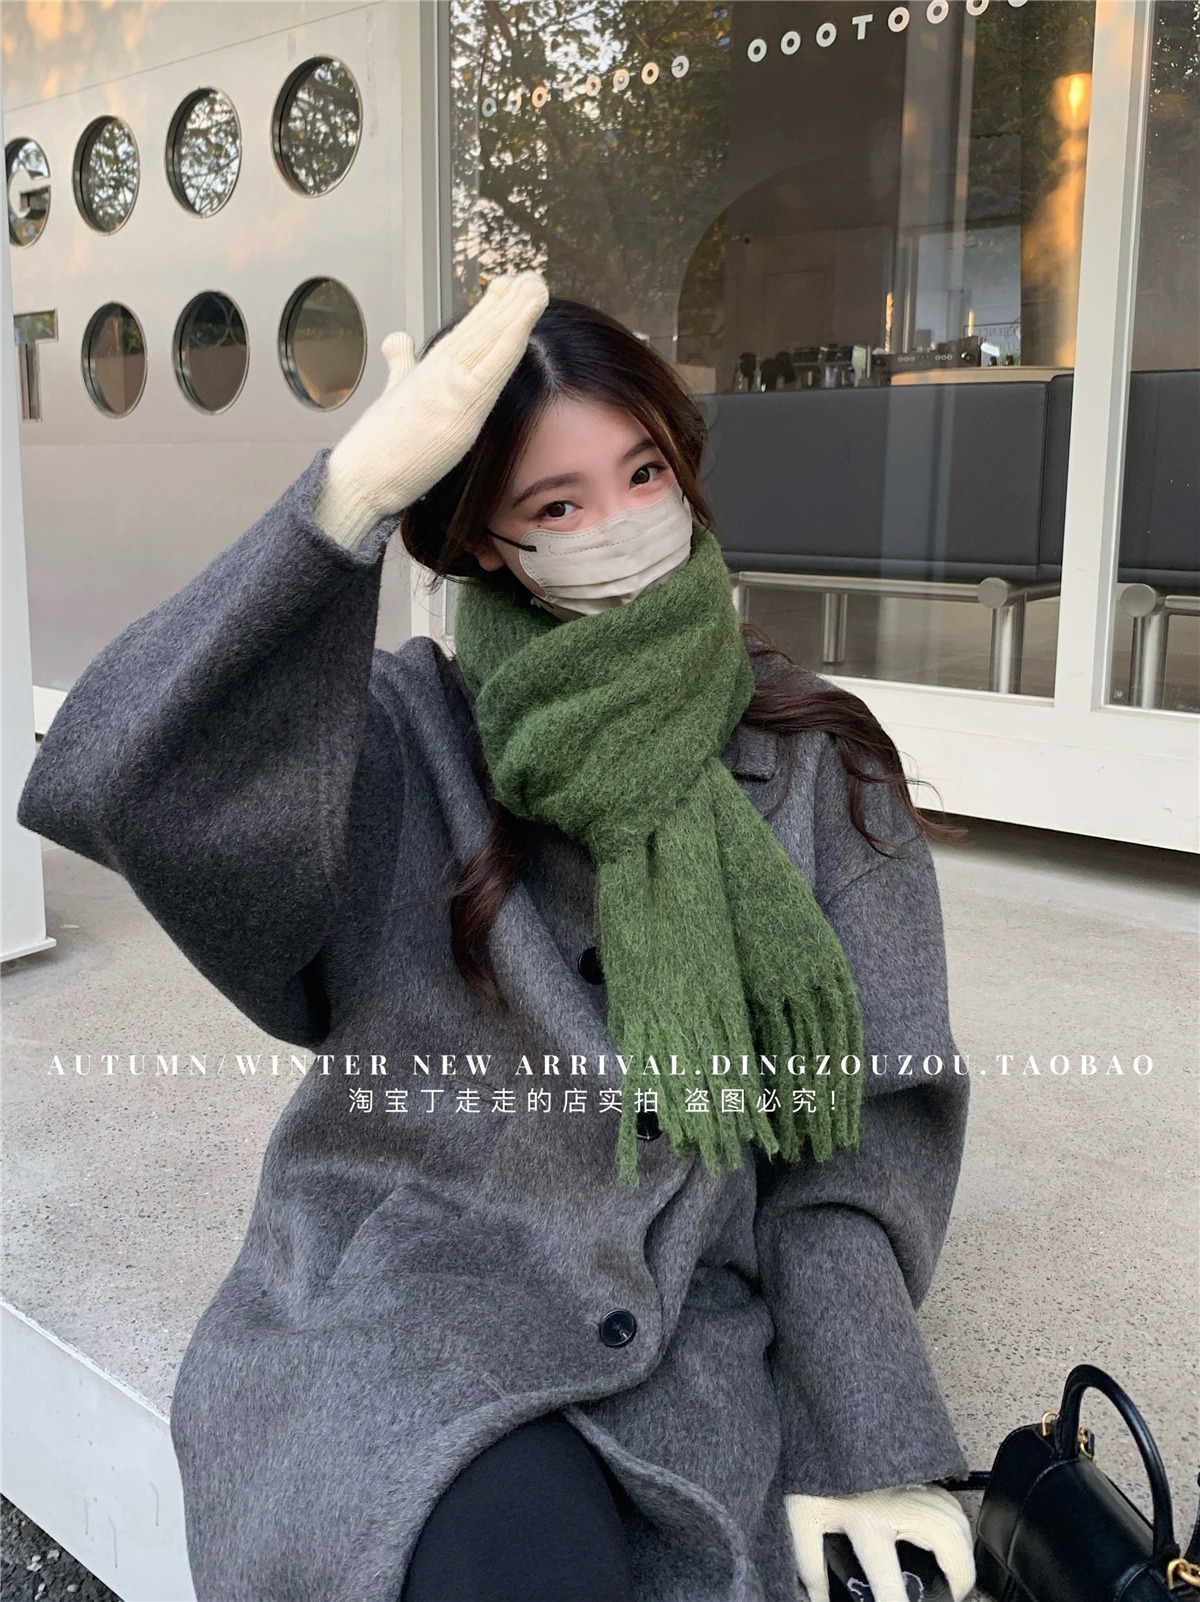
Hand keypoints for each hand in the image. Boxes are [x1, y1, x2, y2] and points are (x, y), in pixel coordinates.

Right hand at [313, 271, 549, 546]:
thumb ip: (401, 367)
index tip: (508, 286)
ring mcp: (447, 386)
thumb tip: (397, 339)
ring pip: (487, 341)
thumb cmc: (375, 450)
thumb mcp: (391, 399)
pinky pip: (493, 368)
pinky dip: (511, 339)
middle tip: (531, 275)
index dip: (487, 310)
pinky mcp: (457, 407)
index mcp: (425, 371)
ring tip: (536, 284)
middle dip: (506, 302)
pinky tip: (528, 319)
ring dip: (515, 311)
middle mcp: (437, 372)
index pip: (462, 336)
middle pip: (478, 331)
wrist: (359, 478)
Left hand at [785, 1482, 974, 1601]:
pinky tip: (953, 1542)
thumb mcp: (800, 1517)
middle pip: (944, 1542)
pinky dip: (960, 1528)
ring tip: (957, 1577)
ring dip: (963, 1554)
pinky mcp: (918, 1474)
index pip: (887, 1575)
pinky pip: (952, 1503)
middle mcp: (896, 1503)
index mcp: (865, 1519)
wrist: (821, 1429)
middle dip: (958, 1576)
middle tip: (953, 1595)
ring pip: (955, 1522)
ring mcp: (911, 1486)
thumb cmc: (811, 1472)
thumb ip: (810, 1564)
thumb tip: (818, 1599)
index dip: (895, 1600)